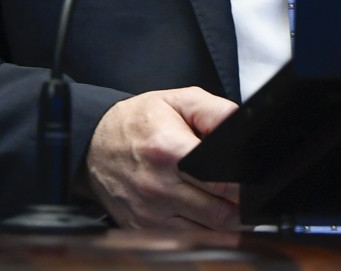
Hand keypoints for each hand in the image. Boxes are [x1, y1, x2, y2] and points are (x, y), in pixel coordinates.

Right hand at [82, 86, 240, 229]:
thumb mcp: (177, 100)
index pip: (222, 181)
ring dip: (221, 221)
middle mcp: (158, 187)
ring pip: (206, 232)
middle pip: (220, 213)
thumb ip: (215, 111)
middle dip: (238, 205)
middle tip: (240, 193)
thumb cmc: (136, 123)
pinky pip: (185, 239)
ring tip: (220, 201)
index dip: (244, 185)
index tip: (249, 182)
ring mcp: (149, 214)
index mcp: (169, 151)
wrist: (91, 146)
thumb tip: (243, 125)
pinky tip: (197, 212)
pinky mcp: (142, 229)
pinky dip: (199, 231)